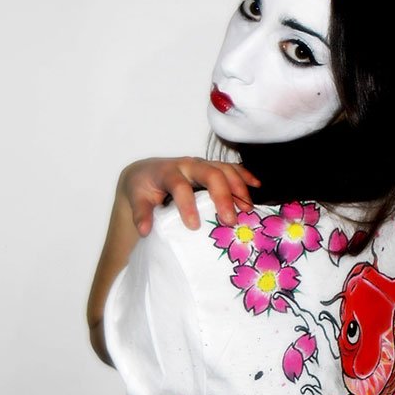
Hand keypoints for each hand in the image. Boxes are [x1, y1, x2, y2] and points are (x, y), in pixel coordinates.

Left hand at [119, 157, 260, 235]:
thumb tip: (145, 230)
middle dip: (223, 196)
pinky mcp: (213, 168)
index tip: (194, 226)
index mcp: (168, 172)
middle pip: (210, 173)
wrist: (148, 172)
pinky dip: (245, 176)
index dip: (187, 205)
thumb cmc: (144, 188)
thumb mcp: (137, 198)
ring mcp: (203, 165)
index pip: (179, 185)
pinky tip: (257, 187)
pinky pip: (232, 168)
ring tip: (247, 209)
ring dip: (239, 188)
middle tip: (230, 220)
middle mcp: (188, 165)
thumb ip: (141, 213)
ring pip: (225, 170)